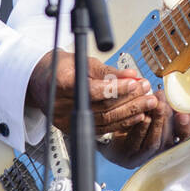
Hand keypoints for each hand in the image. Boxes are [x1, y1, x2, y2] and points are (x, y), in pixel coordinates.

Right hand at [26, 49, 189, 165]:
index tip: (136, 82)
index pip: (95, 90)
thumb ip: (109, 71)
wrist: (40, 80)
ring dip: (130, 113)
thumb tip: (132, 75)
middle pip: (103, 108)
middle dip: (130, 101)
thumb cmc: (61, 68)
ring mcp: (66, 120)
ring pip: (104, 121)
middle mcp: (63, 106)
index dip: (118, 88)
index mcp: (62, 84)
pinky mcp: (72, 128)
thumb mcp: (84, 61)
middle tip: (148, 93)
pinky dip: (121, 123)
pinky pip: (101, 128)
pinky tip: (136, 116)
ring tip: (147, 103)